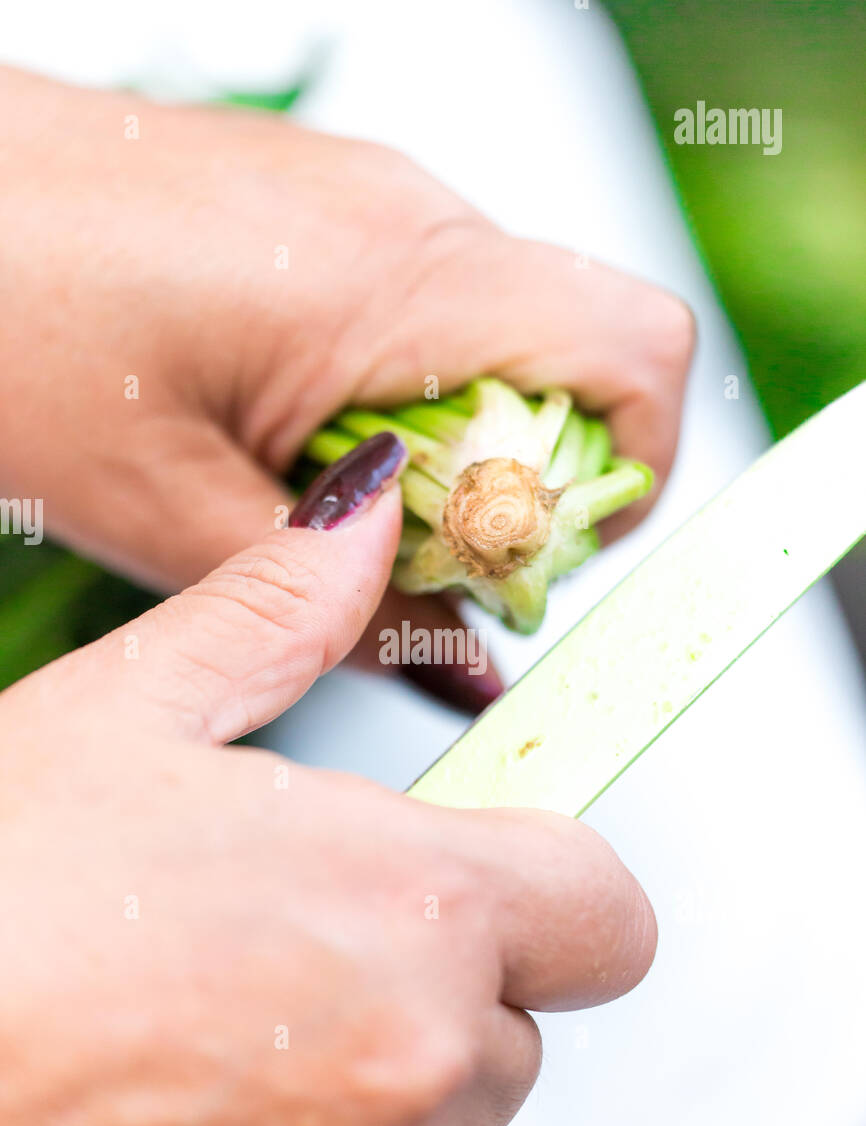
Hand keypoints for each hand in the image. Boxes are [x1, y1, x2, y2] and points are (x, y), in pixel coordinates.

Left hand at [0, 68, 692, 702]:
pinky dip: (408, 392)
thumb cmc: (8, 317)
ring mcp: (368, 197)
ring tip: (344, 501)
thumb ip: (350, 610)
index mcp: (393, 282)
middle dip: (536, 479)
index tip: (544, 556)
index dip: (631, 472)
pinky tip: (304, 436)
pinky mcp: (327, 206)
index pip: (635, 351)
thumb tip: (471, 670)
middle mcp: (404, 213)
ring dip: (466, 440)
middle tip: (431, 558)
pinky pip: (430, 305)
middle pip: (583, 351)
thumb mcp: (180, 514)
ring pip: (509, 334)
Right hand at [0, 458, 654, 1125]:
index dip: (549, 882)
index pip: (603, 909)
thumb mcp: (123, 717)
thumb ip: (276, 614)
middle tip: (293, 948)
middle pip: (515, 1023)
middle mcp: (415, 1063)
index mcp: (409, 905)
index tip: (485, 869)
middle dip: (436, 984)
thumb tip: (361, 518)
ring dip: (367, 1088)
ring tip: (219, 1041)